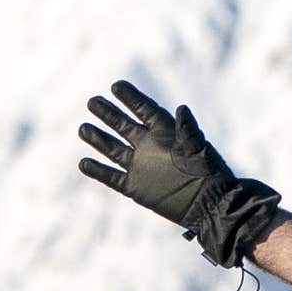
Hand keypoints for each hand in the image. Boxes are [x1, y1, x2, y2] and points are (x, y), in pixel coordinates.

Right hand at [78, 81, 282, 267]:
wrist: (209, 205)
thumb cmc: (208, 174)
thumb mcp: (199, 149)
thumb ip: (188, 129)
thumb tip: (182, 108)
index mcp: (165, 133)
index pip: (144, 110)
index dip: (131, 98)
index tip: (116, 85)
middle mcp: (150, 147)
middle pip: (124, 126)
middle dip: (108, 114)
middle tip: (92, 101)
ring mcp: (141, 167)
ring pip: (114, 150)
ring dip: (98, 139)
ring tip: (83, 128)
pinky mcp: (136, 187)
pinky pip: (112, 177)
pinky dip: (98, 171)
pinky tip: (83, 162)